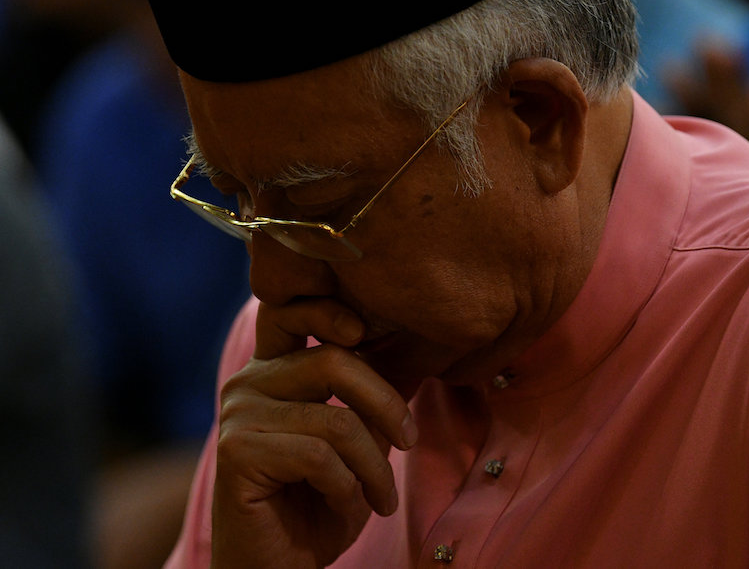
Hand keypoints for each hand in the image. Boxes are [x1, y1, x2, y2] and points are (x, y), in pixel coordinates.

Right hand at [211, 299, 418, 567]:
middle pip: (335, 361)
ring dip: (374, 468)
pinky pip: (319, 456)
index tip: (363, 332)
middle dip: (385, 404)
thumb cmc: (319, 506)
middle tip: (409, 442)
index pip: (292, 312)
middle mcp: (249, 382)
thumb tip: (409, 351)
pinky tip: (344, 505)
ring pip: (336, 420)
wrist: (277, 568)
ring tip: (383, 500)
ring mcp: (238, 414)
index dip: (328, 309)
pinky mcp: (236, 452)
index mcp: (274, 370)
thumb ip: (366, 399)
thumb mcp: (355, 443)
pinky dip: (347, 487)